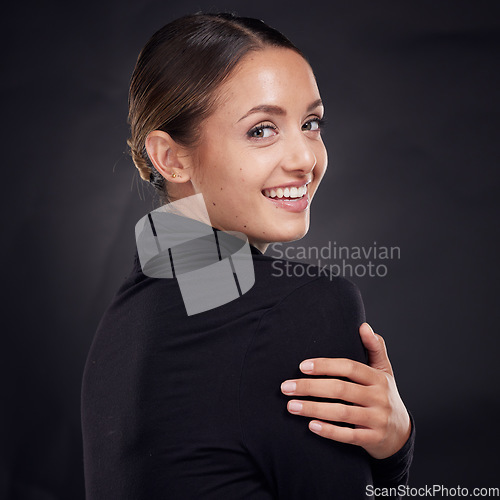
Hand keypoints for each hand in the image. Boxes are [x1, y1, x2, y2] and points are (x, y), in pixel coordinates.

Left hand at [280, 322, 410, 458]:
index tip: (302, 366)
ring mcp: (377, 419)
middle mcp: (379, 397)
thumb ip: (375, 347)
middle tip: (286, 387)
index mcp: (378, 378)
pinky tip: (311, 426)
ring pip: (341, 413)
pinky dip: (329, 431)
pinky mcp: (373, 438)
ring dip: (313, 409)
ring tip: (291, 406)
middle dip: (310, 387)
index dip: (325, 365)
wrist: (401, 433)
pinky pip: (348, 436)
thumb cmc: (384, 395)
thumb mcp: (384, 371)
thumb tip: (364, 326)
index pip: (349, 367)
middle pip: (340, 389)